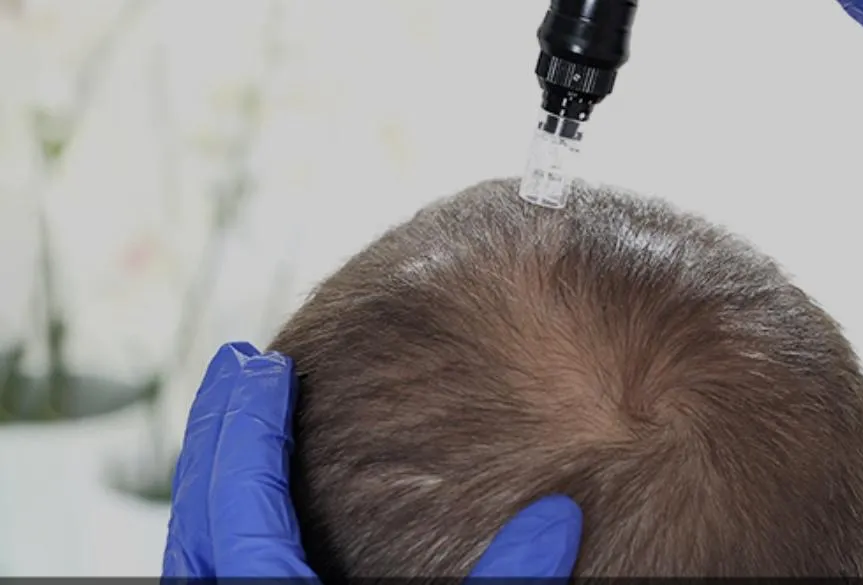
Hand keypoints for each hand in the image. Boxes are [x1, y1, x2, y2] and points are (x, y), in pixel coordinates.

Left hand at [163, 342, 582, 578]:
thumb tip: (560, 517)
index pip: (240, 510)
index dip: (246, 431)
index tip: (264, 370)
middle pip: (197, 521)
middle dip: (219, 436)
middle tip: (242, 372)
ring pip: (197, 556)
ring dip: (215, 482)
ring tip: (242, 428)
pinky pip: (216, 582)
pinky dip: (223, 532)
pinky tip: (259, 516)